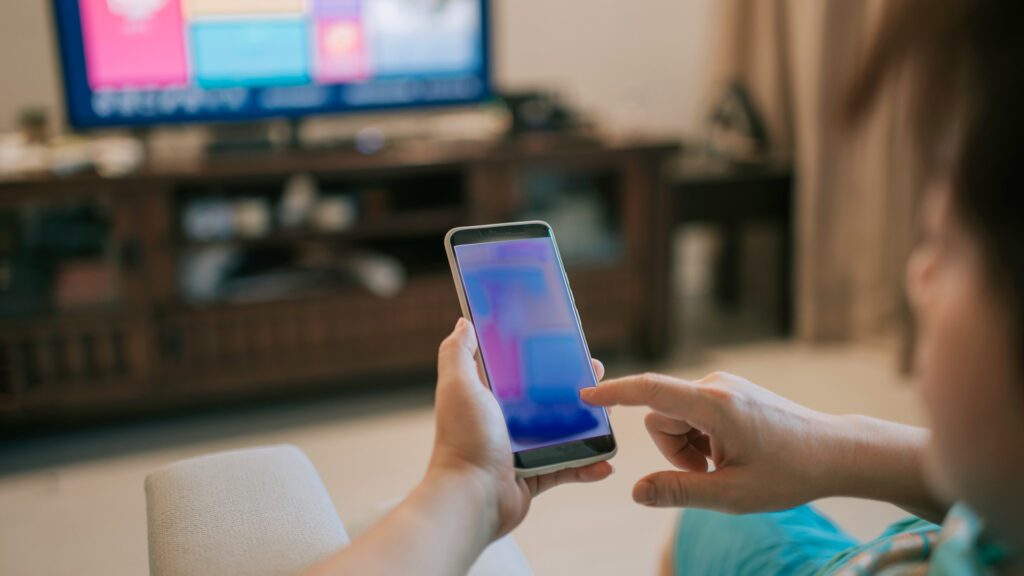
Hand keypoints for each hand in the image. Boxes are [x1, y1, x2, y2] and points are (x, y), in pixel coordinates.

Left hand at [429, 318, 612, 536]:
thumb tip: (464, 323)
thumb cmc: (464, 438)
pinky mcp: (532, 476)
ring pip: (560, 432)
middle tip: (597, 375)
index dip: (539, 356)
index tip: (565, 343)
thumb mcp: (458, 385)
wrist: (471, 496)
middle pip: (545, 398)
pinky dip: (586, 466)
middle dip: (572, 387)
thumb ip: (458, 352)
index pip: (517, 370)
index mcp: (486, 397)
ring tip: (609, 414)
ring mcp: (519, 450)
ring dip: (586, 424)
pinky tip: (606, 461)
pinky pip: (566, 468)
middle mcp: (502, 422)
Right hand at [581, 371, 838, 512]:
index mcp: (715, 405)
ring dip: (687, 447)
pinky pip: (692, 413)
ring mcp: (723, 385)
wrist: (834, 452)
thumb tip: (635, 492)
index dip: (614, 393)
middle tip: (709, 474)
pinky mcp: (728, 391)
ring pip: (675, 417)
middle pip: (660, 416)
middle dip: (672, 450)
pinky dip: (700, 439)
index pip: (651, 391)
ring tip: (724, 465)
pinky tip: (730, 453)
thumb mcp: (733, 494)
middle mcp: (715, 386)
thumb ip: (679, 491)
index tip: (584, 395)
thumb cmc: (790, 473)